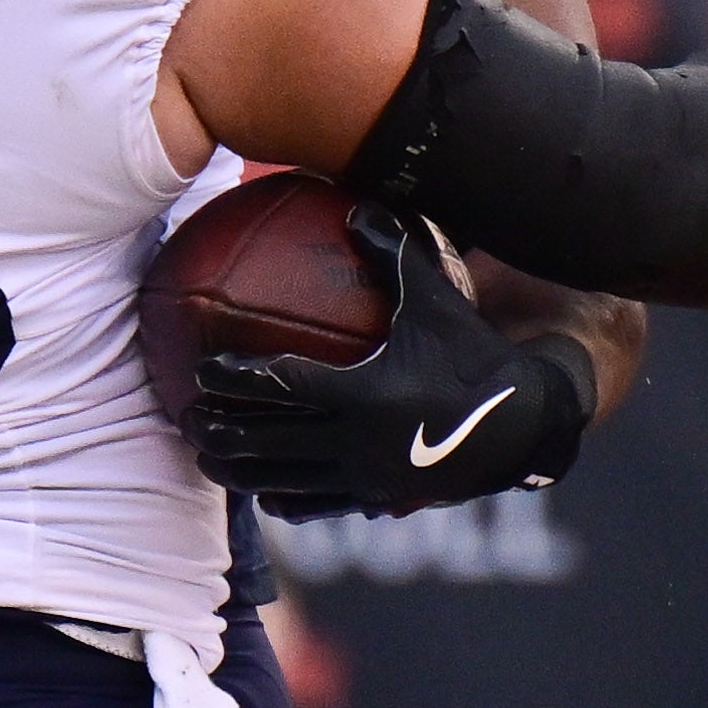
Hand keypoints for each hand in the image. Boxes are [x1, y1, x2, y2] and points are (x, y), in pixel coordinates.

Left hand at [188, 213, 594, 512]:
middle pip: (265, 440)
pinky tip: (261, 494)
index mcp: (361, 391)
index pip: (280, 383)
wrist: (521, 422)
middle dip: (218, 430)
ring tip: (205, 460)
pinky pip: (317, 506)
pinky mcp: (376, 500)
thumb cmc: (472, 351)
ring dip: (237, 471)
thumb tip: (354, 201)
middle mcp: (356, 441)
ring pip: (281, 480)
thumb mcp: (433, 297)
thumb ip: (391, 251)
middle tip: (186, 416)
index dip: (235, 377)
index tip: (203, 369)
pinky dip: (284, 500)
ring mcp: (364, 478)